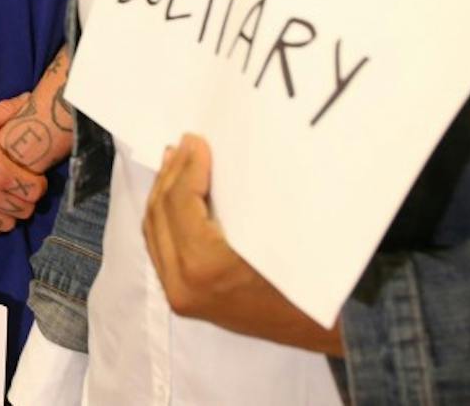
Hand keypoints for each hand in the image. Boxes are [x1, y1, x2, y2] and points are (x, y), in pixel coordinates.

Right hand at [0, 98, 46, 237]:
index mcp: (1, 173)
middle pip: (25, 210)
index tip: (29, 176)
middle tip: (15, 187)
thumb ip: (6, 110)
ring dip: (8, 213)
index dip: (37, 183)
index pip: (37, 191)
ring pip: (8, 224)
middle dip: (25, 199)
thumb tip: (27, 96)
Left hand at [143, 133, 343, 354]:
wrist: (315, 329)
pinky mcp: (180, 298)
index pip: (181, 202)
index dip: (187, 166)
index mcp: (205, 265)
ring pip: (154, 229)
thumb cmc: (306, 276)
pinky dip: (164, 215)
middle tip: (184, 143)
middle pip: (161, 213)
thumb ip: (238, 195)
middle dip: (172, 173)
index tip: (196, 140)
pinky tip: (172, 193)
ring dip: (163, 190)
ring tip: (174, 159)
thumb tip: (213, 149)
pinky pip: (160, 247)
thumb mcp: (277, 230)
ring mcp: (177, 294)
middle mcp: (182, 283)